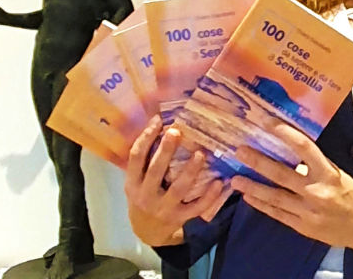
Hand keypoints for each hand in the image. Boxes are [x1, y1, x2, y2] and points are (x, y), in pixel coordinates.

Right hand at [124, 116, 228, 246]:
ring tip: (200, 154)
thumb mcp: (137, 181)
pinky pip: (196, 207)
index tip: (158, 120)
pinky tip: (219, 182)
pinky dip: (209, 196)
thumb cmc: (144, 196)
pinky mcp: (179, 218)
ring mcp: (163, 208)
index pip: (136, 157)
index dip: (146, 137)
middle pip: (156, 170)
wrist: (147, 231)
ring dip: (190, 171)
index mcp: (133, 183)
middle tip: (176, 131)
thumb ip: (146, 160)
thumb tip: (161, 123)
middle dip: (165, 151)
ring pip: (178, 189)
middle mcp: (146, 196)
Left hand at [230, 120, 352, 250]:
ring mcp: (307, 211)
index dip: (283, 133)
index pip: (303, 147)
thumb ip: (314, 166)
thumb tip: (289, 154)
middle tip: (240, 151)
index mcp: (328, 173)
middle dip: (258, 162)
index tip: (267, 122)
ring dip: (252, 186)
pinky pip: (277, 213)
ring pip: (274, 196)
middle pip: (281, 173)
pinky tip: (249, 197)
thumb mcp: (337, 174)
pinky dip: (262, 205)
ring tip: (236, 178)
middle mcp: (316, 191)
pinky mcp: (302, 226)